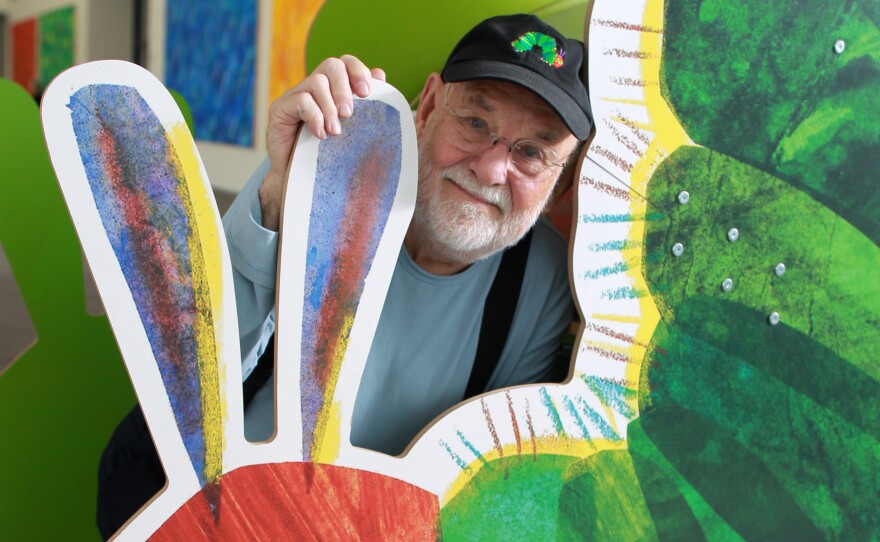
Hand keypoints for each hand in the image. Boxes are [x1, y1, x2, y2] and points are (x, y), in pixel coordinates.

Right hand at [259, 55, 385, 230]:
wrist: (299, 179)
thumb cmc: (329, 154)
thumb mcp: (353, 130)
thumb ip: (366, 104)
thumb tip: (380, 73)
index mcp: (333, 88)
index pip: (345, 63)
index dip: (358, 71)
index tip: (366, 93)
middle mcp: (313, 87)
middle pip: (331, 65)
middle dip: (344, 88)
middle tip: (349, 114)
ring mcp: (295, 95)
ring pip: (316, 82)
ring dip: (330, 107)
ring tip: (335, 131)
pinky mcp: (280, 109)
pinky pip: (300, 100)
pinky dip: (314, 117)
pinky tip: (319, 135)